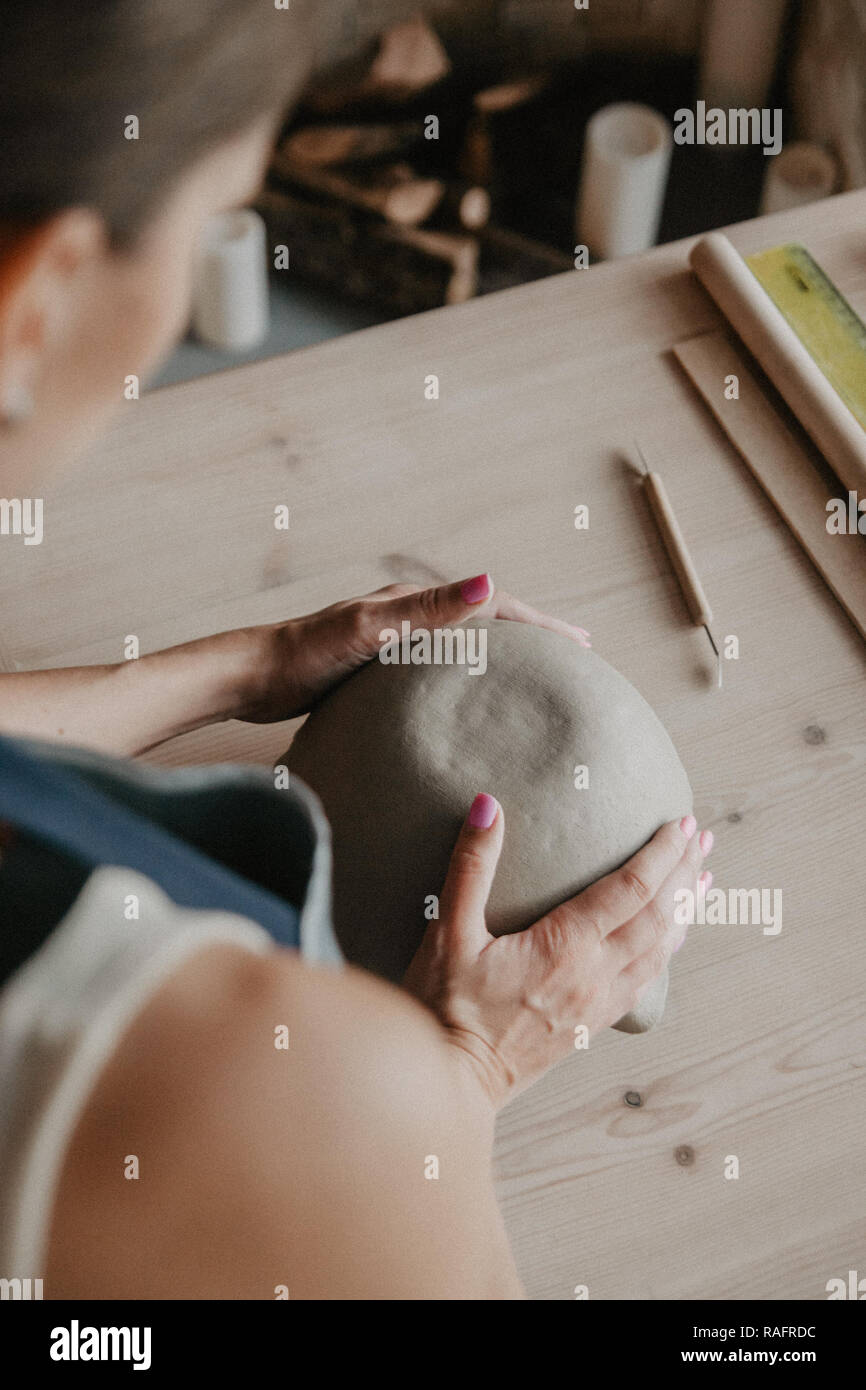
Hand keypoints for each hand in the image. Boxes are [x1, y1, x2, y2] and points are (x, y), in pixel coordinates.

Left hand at [232, 573, 589, 723]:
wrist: (253, 676)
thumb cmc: (305, 655)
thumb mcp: (369, 630)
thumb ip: (427, 610)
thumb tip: (487, 581)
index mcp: (415, 606)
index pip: (495, 607)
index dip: (541, 625)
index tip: (582, 645)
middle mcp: (410, 618)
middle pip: (489, 622)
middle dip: (535, 635)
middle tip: (578, 656)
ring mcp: (398, 644)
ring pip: (468, 646)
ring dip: (507, 655)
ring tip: (539, 676)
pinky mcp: (381, 670)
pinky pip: (442, 671)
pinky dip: (471, 678)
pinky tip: (472, 704)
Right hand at [404, 797, 712, 1109]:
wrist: (452, 1080)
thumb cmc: (445, 1008)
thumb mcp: (448, 932)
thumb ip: (471, 867)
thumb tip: (488, 805)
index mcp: (565, 946)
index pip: (630, 889)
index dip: (660, 853)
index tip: (680, 824)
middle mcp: (594, 975)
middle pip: (657, 915)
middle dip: (684, 871)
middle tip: (703, 836)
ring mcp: (599, 1003)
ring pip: (660, 949)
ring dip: (686, 908)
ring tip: (704, 877)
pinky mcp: (593, 1024)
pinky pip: (647, 979)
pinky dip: (669, 949)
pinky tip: (675, 936)